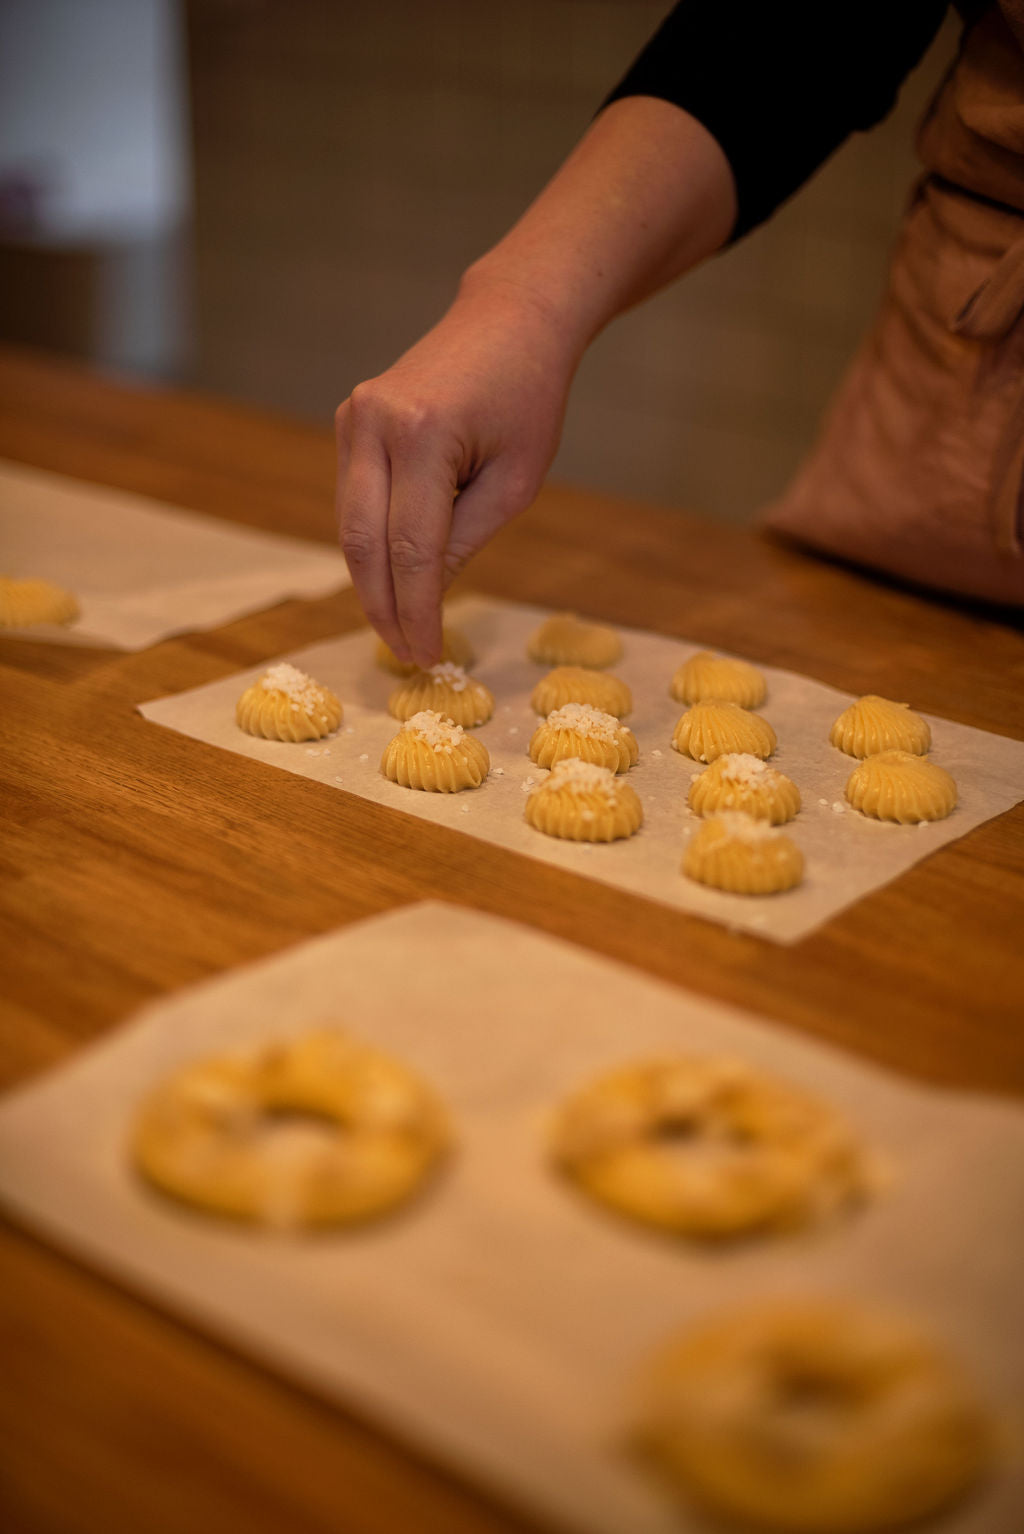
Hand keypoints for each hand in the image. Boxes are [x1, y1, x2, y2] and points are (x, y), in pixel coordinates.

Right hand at [336, 274, 575, 667]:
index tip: (427, 653)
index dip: (417, 609)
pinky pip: (353, 502)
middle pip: (362, 542)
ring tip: (400, 627)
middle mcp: (372, 423)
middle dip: (383, 607)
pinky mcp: (349, 422)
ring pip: (349, 526)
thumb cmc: (528, 399)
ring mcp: (352, 419)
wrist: (508, 322)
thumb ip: (464, 540)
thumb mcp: (515, 481)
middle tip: (405, 653)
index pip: (410, 548)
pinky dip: (371, 546)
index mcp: (422, 434)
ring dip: (372, 582)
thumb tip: (425, 597)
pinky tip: (393, 580)